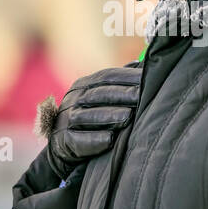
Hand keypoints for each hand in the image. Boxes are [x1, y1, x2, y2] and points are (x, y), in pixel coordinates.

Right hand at [37, 65, 141, 179]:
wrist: (60, 144)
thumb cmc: (89, 117)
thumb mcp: (98, 96)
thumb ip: (117, 82)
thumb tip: (140, 63)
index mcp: (83, 85)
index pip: (106, 77)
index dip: (126, 76)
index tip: (147, 76)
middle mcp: (73, 99)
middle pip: (99, 94)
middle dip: (121, 94)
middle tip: (140, 96)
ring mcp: (66, 119)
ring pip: (87, 116)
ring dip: (108, 116)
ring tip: (128, 116)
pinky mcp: (63, 140)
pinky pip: (78, 139)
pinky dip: (94, 140)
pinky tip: (110, 140)